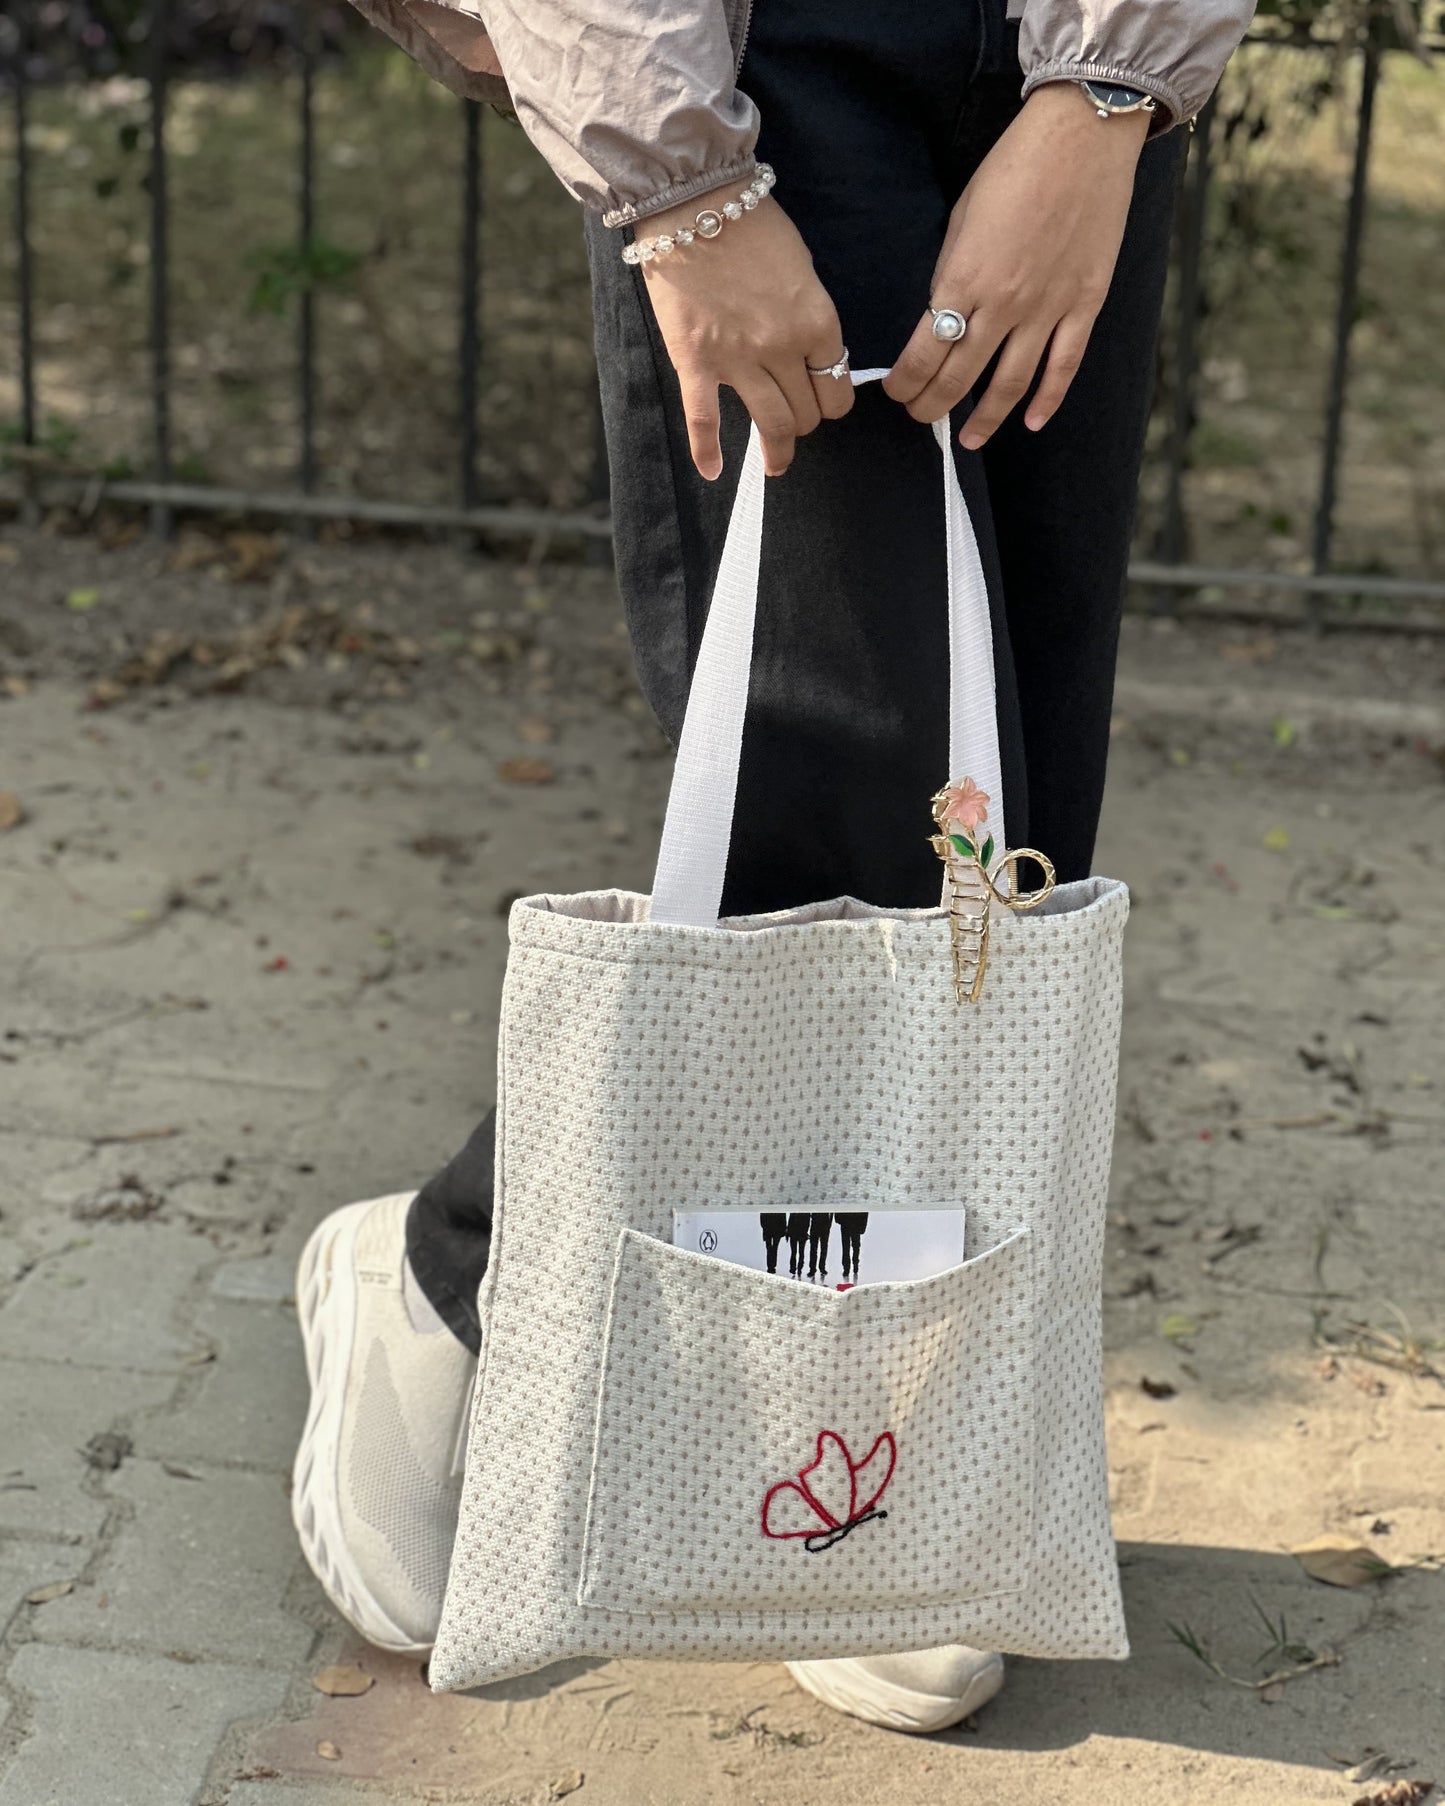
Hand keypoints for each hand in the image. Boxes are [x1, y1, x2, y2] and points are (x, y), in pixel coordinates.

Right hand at [638, 180, 852, 478]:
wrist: (694, 203)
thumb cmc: (752, 225)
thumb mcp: (803, 267)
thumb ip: (811, 316)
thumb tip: (810, 353)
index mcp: (817, 323)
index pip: (838, 388)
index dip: (833, 399)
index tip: (823, 399)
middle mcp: (783, 349)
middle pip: (807, 413)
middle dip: (806, 421)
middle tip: (797, 420)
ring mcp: (739, 361)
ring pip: (771, 426)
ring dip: (777, 452)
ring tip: (776, 466)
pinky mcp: (697, 363)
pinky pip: (704, 421)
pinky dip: (708, 452)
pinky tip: (712, 472)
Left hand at [884, 83, 1148, 448]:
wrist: (1081, 136)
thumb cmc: (1015, 167)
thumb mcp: (962, 219)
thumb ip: (951, 273)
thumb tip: (942, 313)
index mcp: (963, 279)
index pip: (923, 354)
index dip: (905, 383)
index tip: (896, 392)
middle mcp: (1003, 304)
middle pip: (959, 378)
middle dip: (931, 405)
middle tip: (920, 415)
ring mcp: (1047, 308)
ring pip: (1009, 385)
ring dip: (983, 420)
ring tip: (968, 438)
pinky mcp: (1084, 304)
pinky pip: (1063, 367)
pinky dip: (1046, 400)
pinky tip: (1030, 422)